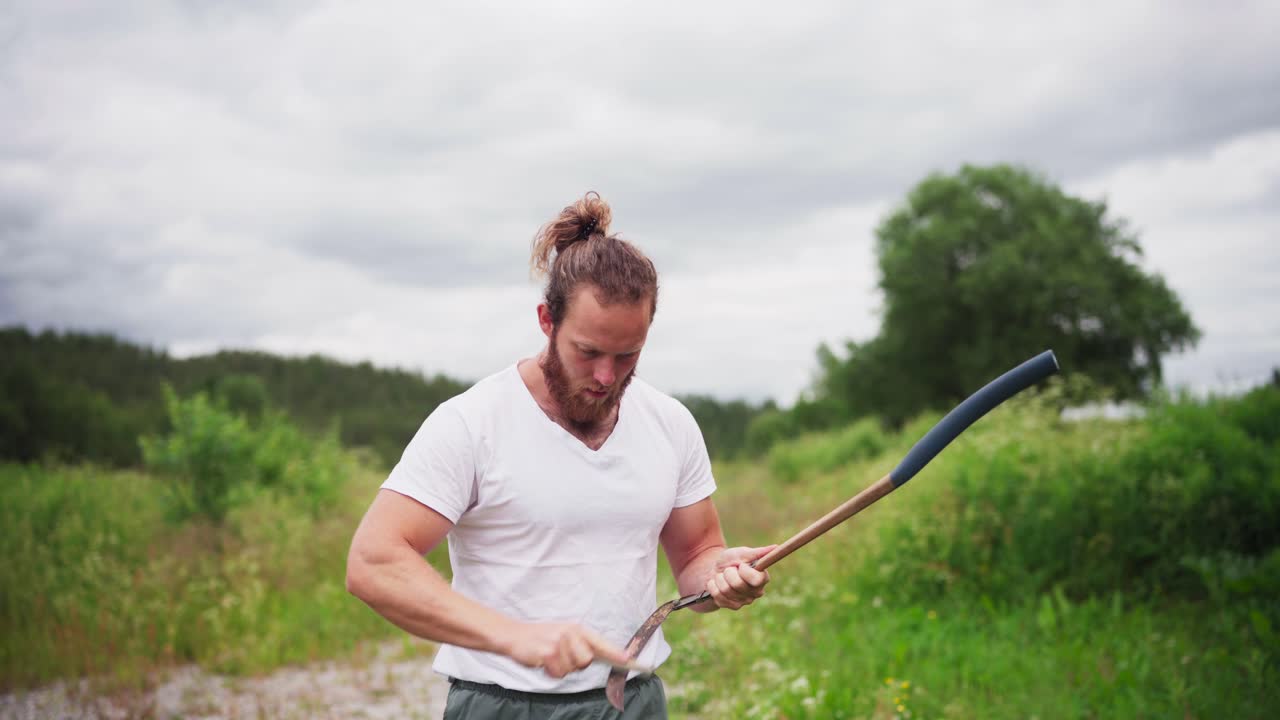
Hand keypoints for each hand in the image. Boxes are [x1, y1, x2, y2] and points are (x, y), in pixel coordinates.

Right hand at [503, 621, 630, 678]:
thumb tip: (599, 657)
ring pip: (571, 669)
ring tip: (549, 657)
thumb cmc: (541, 638)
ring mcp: (559, 641)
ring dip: (560, 669)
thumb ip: (580, 644)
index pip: (600, 642)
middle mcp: (570, 632)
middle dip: (576, 665)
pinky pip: (558, 673)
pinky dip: (550, 672)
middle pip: (586, 660)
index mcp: (577, 628)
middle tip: (561, 658)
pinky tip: (542, 661)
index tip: (629, 660)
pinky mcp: (548, 652)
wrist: (514, 635)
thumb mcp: (563, 634)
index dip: (615, 652)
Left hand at [705, 545, 774, 609]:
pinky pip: (719, 597)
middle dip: (729, 573)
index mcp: (762, 578)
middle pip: (738, 584)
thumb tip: (775, 547)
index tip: (741, 565)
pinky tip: (717, 584)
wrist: (714, 569)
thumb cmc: (732, 560)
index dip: (745, 571)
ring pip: (726, 590)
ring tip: (723, 576)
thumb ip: (758, 552)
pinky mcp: (733, 606)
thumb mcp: (742, 553)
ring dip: (720, 579)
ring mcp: (745, 601)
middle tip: (729, 569)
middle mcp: (756, 592)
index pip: (757, 579)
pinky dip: (714, 586)